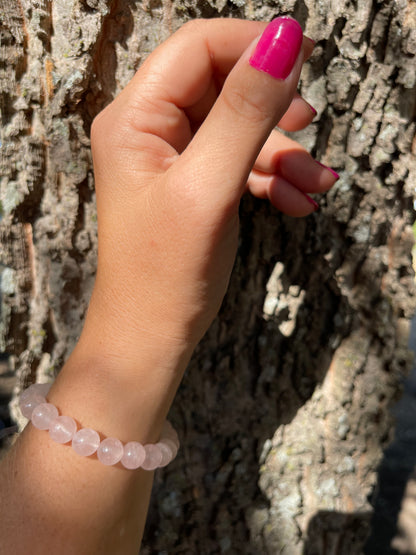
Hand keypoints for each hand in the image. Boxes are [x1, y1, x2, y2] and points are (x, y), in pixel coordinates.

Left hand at [84, 17, 337, 361]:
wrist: (150, 338)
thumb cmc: (165, 273)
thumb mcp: (209, 189)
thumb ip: (245, 113)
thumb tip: (283, 41)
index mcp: (134, 119)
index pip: (198, 48)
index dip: (253, 46)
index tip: (308, 59)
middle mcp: (147, 130)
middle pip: (223, 88)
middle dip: (272, 112)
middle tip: (310, 128)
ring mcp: (170, 159)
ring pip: (238, 130)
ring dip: (280, 154)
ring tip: (315, 187)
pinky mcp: (191, 185)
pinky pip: (237, 163)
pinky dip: (270, 178)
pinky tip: (297, 203)